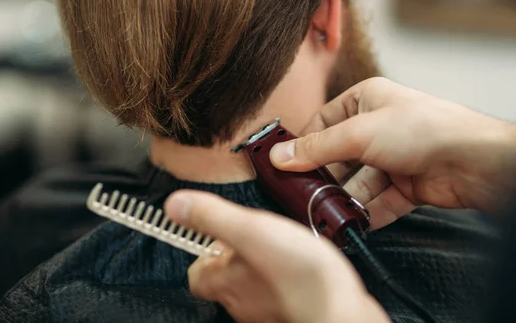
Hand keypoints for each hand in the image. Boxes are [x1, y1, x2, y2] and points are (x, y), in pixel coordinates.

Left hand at [164, 190, 390, 322]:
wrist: (340, 310)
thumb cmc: (300, 277)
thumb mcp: (251, 231)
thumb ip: (214, 216)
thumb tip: (176, 205)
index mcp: (225, 281)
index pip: (196, 272)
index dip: (204, 251)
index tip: (220, 233)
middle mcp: (242, 301)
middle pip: (226, 278)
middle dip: (237, 254)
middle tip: (256, 233)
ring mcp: (267, 310)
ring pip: (254, 285)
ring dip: (262, 264)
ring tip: (280, 245)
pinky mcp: (292, 311)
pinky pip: (280, 290)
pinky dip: (285, 277)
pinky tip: (300, 265)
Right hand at [270, 77, 515, 225]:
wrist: (474, 160)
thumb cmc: (424, 128)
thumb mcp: (358, 133)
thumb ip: (317, 148)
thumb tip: (280, 156)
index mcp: (367, 100)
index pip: (324, 122)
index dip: (303, 144)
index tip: (283, 165)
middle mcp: (379, 127)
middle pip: (339, 156)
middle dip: (324, 178)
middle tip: (302, 197)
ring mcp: (393, 157)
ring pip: (358, 183)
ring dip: (344, 200)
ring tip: (326, 216)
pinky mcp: (407, 185)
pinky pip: (378, 202)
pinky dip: (366, 214)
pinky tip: (352, 225)